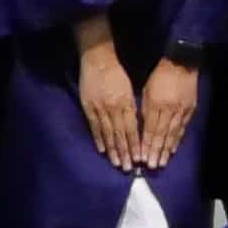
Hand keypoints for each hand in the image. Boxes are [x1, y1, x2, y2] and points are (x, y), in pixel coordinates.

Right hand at [74, 33, 139, 168]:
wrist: (97, 59)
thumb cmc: (116, 73)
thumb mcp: (129, 88)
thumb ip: (131, 107)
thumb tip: (135, 126)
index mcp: (125, 102)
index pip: (131, 128)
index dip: (134, 144)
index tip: (139, 158)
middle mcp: (113, 108)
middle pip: (120, 134)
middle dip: (125, 152)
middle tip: (128, 168)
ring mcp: (99, 108)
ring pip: (107, 133)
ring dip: (112, 150)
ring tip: (117, 163)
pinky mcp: (88, 107)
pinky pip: (94, 127)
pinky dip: (98, 139)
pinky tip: (102, 150)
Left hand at [136, 55, 200, 169]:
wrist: (182, 63)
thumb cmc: (160, 75)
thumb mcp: (147, 90)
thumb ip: (145, 109)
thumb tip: (142, 127)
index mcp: (156, 104)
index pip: (150, 129)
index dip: (146, 145)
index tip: (142, 158)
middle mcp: (169, 110)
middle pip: (161, 135)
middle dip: (156, 152)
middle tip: (152, 166)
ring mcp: (181, 111)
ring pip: (173, 134)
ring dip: (167, 150)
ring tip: (162, 163)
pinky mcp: (190, 110)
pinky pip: (182, 128)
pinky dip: (177, 140)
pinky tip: (173, 149)